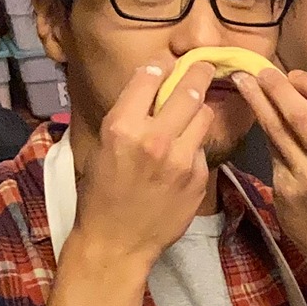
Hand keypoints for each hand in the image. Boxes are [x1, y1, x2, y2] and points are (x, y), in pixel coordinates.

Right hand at [72, 62, 215, 268]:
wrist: (116, 241)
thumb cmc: (101, 193)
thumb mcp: (103, 146)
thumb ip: (128, 116)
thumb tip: (150, 86)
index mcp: (122, 126)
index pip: (150, 77)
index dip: (162, 67)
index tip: (169, 64)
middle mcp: (154, 138)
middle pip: (189, 89)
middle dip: (199, 72)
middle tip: (204, 65)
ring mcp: (181, 158)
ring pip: (204, 115)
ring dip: (200, 110)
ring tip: (193, 112)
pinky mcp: (198, 176)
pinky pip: (203, 147)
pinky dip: (195, 145)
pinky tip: (184, 154)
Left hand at [233, 68, 306, 262]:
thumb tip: (306, 96)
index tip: (294, 74)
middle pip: (300, 113)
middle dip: (277, 87)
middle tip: (261, 71)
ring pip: (277, 130)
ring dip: (258, 102)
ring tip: (244, 82)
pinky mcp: (285, 189)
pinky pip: (272, 151)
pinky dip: (262, 129)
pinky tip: (253, 115)